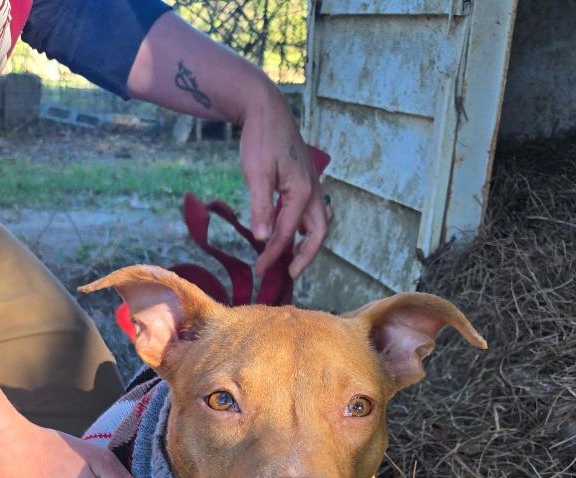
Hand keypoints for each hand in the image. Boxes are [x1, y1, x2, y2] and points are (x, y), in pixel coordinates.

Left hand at [239, 82, 330, 278]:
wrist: (265, 107)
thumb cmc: (261, 138)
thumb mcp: (257, 174)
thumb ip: (262, 208)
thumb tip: (263, 239)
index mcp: (302, 191)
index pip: (287, 233)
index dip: (274, 255)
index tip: (260, 270)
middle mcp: (313, 189)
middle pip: (318, 232)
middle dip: (305, 256)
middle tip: (289, 273)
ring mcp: (311, 184)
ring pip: (317, 221)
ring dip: (307, 242)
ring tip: (291, 257)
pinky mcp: (304, 180)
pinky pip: (310, 211)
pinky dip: (302, 227)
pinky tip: (289, 232)